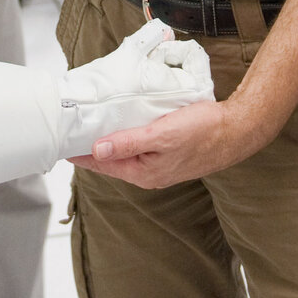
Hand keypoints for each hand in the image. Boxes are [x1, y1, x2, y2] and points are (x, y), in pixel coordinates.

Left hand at [54, 20, 213, 160]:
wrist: (237, 130)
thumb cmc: (203, 132)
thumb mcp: (161, 135)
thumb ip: (128, 143)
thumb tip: (97, 150)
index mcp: (144, 172)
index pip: (102, 164)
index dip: (80, 154)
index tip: (61, 144)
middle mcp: (149, 172)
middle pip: (111, 160)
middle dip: (90, 148)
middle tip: (71, 131)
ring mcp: (159, 164)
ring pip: (125, 153)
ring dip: (108, 141)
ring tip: (90, 127)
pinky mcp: (167, 152)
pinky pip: (138, 146)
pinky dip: (125, 136)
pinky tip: (122, 124)